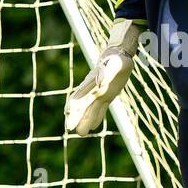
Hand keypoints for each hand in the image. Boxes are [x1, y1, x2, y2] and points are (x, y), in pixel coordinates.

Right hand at [65, 20, 143, 134]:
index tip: (68, 116)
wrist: (118, 55)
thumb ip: (107, 74)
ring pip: (90, 109)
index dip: (73, 109)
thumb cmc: (116, 60)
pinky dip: (96, 117)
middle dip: (76, 118)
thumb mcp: (115, 65)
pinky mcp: (107, 96)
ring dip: (85, 120)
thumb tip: (101, 84)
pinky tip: (94, 126)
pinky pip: (100, 109)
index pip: (78, 98)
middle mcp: (92, 90)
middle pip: (81, 106)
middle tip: (71, 130)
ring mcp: (98, 94)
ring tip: (82, 133)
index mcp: (92, 84)